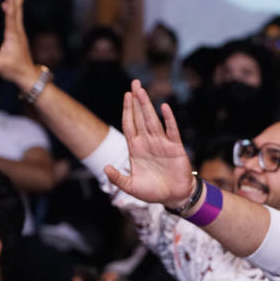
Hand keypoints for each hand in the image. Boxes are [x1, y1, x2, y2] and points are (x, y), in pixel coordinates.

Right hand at [0, 0, 41, 88]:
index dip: (11, 2)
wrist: (27, 77)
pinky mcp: (18, 37)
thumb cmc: (13, 71)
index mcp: (13, 36)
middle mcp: (18, 33)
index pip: (11, 16)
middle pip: (17, 11)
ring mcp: (19, 34)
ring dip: (13, 1)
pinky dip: (11, 11)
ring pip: (17, 14)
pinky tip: (6, 5)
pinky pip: (15, 20)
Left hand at [104, 80, 194, 207]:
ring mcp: (161, 143)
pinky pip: (171, 130)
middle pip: (140, 117)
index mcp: (136, 148)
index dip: (127, 110)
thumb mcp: (130, 187)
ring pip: (153, 120)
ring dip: (147, 105)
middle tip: (135, 83)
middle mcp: (148, 142)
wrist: (173, 197)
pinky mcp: (175, 147)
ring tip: (142, 90)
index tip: (126, 95)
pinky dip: (168, 119)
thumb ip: (117, 178)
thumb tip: (105, 168)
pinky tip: (164, 107)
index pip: (129, 124)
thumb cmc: (152, 192)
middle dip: (137, 100)